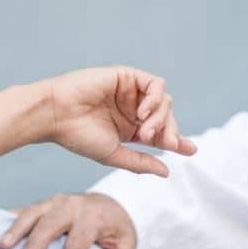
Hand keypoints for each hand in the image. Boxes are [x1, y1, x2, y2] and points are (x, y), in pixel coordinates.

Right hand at [0, 193, 135, 248]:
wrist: (107, 203)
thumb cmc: (115, 228)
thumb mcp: (128, 244)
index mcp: (93, 217)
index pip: (77, 243)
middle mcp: (72, 206)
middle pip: (50, 225)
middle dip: (34, 246)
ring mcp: (55, 201)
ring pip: (33, 213)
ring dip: (16, 230)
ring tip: (2, 247)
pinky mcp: (44, 202)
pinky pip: (25, 210)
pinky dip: (10, 220)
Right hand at [36, 66, 196, 176]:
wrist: (56, 114)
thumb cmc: (78, 136)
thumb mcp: (113, 154)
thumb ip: (140, 162)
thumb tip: (166, 172)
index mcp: (128, 129)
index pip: (159, 133)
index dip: (176, 140)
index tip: (191, 150)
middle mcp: (131, 110)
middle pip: (166, 117)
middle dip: (169, 131)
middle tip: (164, 142)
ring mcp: (130, 92)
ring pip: (164, 101)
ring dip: (160, 117)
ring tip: (143, 130)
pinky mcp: (126, 76)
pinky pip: (155, 85)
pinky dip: (155, 98)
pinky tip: (142, 112)